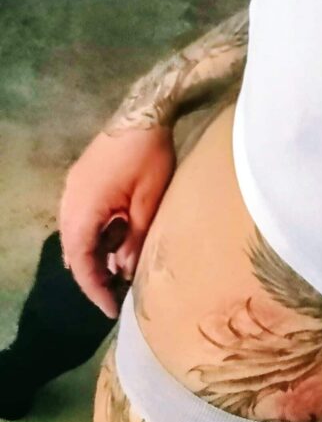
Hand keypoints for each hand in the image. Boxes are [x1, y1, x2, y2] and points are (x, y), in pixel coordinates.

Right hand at [59, 126, 175, 317]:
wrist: (144, 113)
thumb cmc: (150, 157)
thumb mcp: (148, 202)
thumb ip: (133, 239)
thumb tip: (123, 270)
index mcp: (83, 208)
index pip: (81, 260)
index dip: (93, 288)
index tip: (109, 309)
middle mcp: (70, 200)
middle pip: (73, 250)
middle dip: (92, 274)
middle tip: (114, 295)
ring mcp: (73, 188)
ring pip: (76, 234)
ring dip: (94, 254)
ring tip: (119, 271)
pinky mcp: (81, 181)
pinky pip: (81, 217)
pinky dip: (96, 235)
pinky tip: (117, 241)